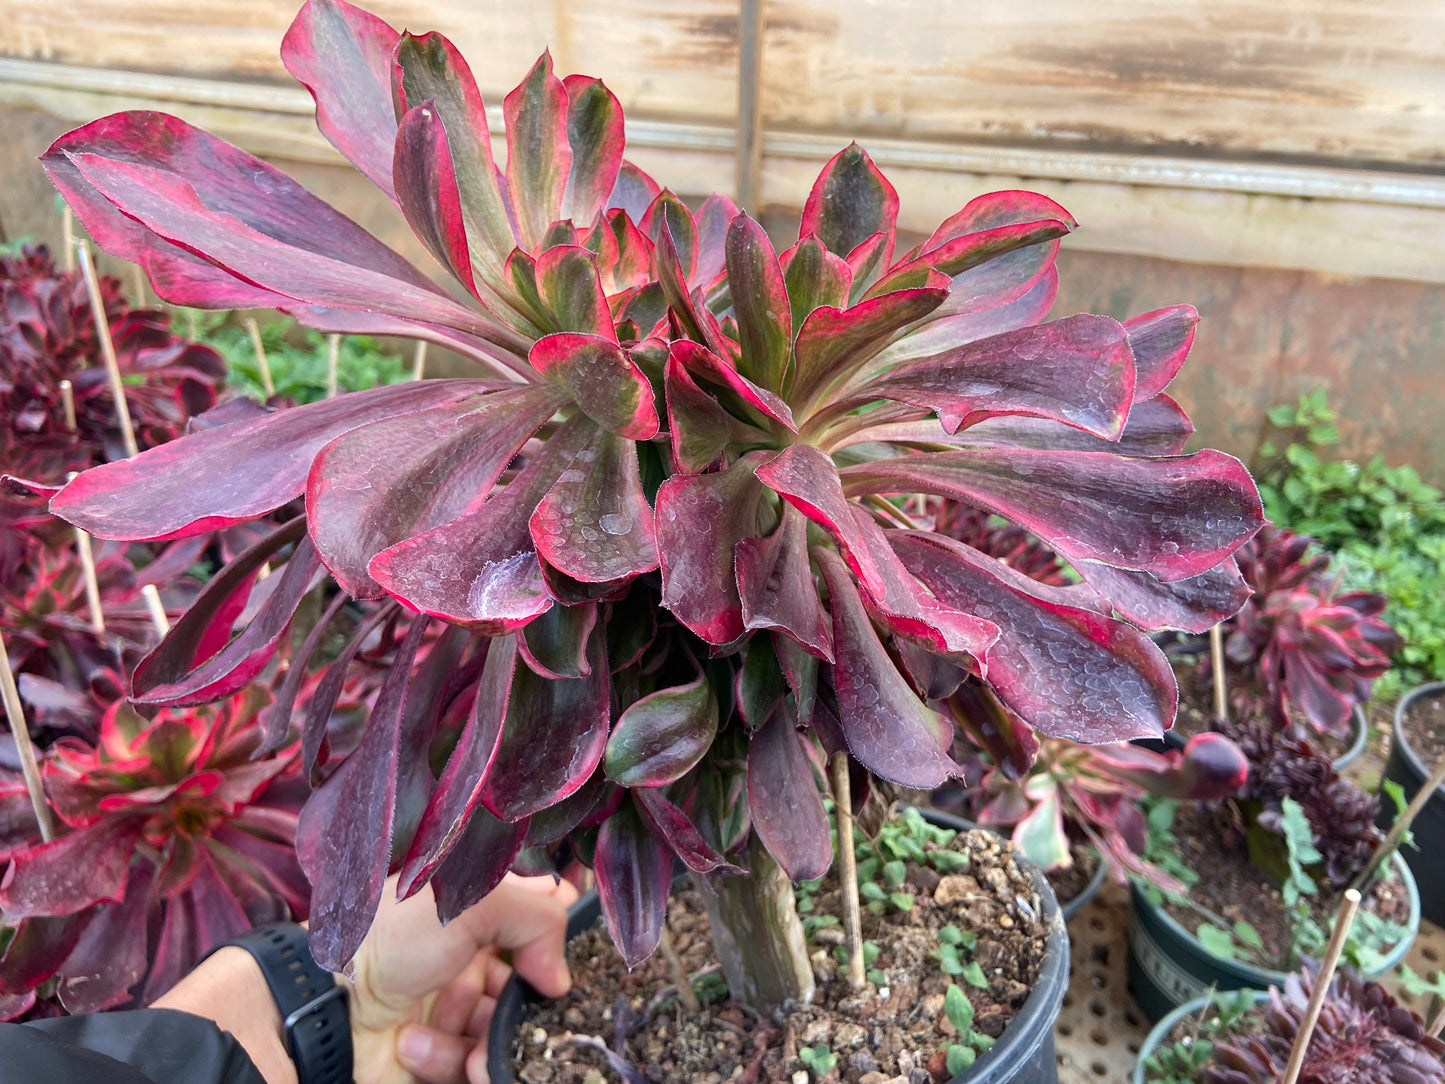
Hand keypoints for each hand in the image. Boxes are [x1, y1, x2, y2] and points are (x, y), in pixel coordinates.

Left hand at [346, 873, 577, 1083]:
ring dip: (487, 1037)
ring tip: (466, 1042)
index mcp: (475, 915)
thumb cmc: (393, 940)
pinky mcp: (442, 1055)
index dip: (552, 938)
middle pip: (530, 984)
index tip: (558, 952)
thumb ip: (539, 920)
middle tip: (525, 1005)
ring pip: (506, 1030)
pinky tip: (419, 1045)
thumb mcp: (473, 901)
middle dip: (528, 1000)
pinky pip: (473, 1065)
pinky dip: (455, 1060)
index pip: (536, 921)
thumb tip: (561, 978)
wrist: (325, 1008)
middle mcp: (469, 959)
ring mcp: (455, 1010)